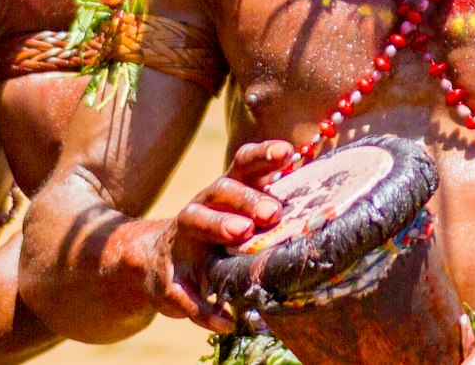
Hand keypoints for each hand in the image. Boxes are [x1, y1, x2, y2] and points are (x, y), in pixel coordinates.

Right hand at [149, 139, 294, 331]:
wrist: (154, 263)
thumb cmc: (215, 233)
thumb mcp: (240, 216)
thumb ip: (270, 207)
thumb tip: (321, 207)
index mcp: (225, 191)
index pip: (244, 163)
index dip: (264, 154)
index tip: (288, 152)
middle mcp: (202, 206)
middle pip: (222, 189)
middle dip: (248, 198)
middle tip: (273, 212)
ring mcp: (182, 239)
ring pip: (195, 221)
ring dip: (218, 224)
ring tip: (243, 234)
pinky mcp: (169, 279)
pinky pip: (184, 292)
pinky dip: (203, 308)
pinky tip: (226, 321)